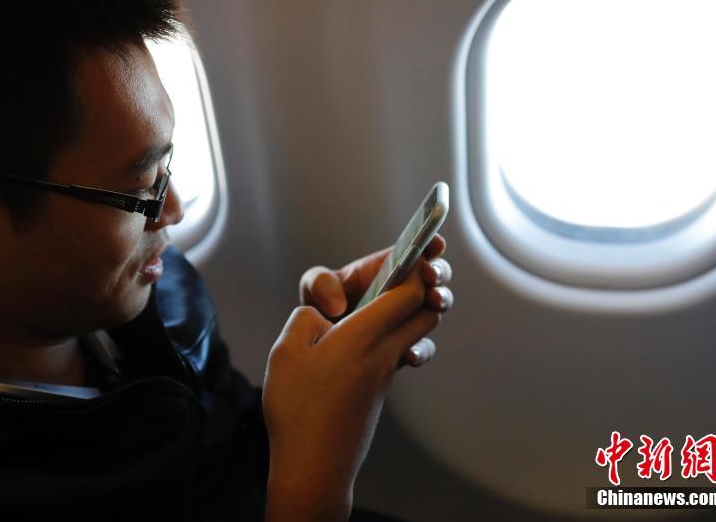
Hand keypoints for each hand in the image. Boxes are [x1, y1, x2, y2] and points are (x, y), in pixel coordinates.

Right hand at [264, 240, 450, 520]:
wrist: (315, 467)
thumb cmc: (297, 409)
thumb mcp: (287, 350)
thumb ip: (308, 317)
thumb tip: (327, 313)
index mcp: (364, 335)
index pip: (408, 291)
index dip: (415, 265)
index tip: (418, 248)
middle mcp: (384, 351)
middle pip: (426, 310)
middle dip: (428, 285)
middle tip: (421, 266)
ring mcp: (386, 372)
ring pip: (419, 331)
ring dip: (417, 310)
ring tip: (403, 295)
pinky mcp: (380, 389)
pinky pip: (402, 350)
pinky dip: (401, 335)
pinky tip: (378, 335)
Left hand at [298, 235, 451, 367]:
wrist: (319, 340)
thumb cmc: (322, 301)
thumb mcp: (315, 285)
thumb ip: (322, 284)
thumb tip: (339, 306)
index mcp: (389, 266)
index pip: (418, 249)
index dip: (431, 243)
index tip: (434, 243)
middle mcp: (405, 289)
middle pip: (436, 276)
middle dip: (438, 273)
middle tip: (431, 276)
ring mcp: (408, 317)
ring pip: (434, 308)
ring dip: (439, 303)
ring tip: (433, 303)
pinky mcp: (404, 344)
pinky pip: (421, 347)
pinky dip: (421, 349)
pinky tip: (410, 353)